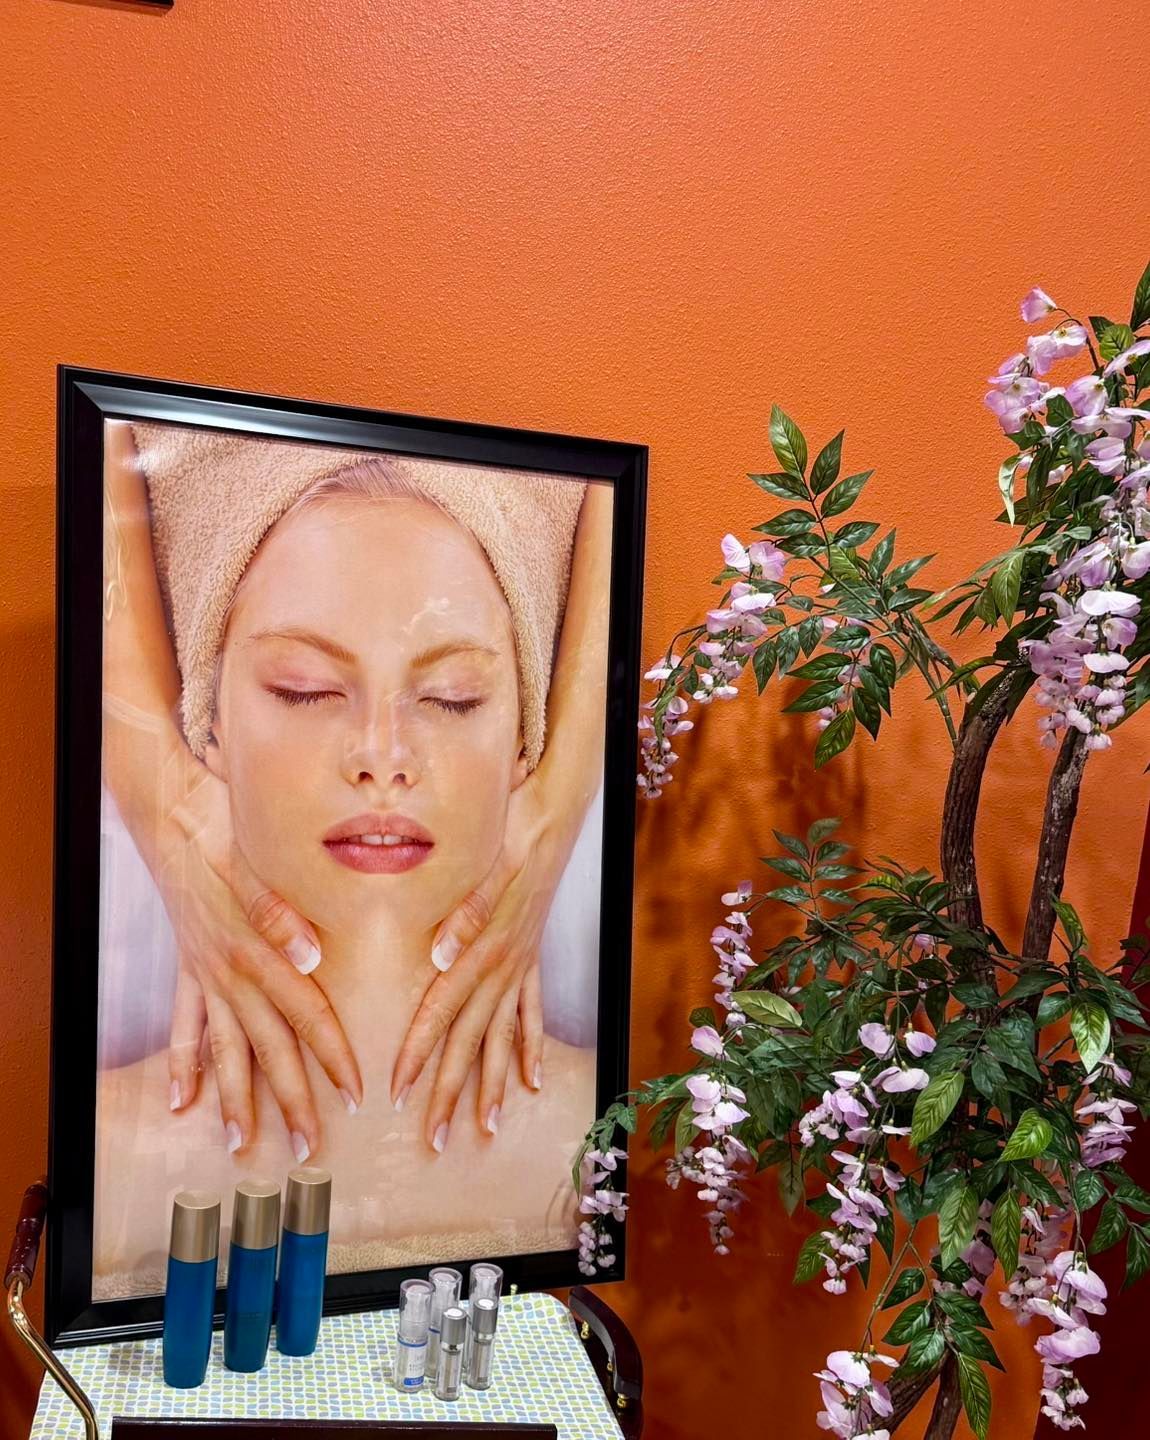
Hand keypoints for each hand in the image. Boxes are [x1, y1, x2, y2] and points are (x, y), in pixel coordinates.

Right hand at [158, 759, 362, 1157]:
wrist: (170, 814)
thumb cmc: (225, 832)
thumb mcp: (256, 864)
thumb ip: (282, 914)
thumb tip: (311, 957)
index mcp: (260, 951)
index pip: (306, 1016)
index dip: (332, 1058)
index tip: (355, 1097)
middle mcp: (231, 972)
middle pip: (268, 1048)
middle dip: (290, 1102)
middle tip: (309, 1150)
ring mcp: (205, 974)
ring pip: (224, 1049)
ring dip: (234, 1098)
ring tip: (240, 1145)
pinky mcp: (187, 965)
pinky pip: (185, 1023)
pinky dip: (181, 1063)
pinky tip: (177, 1100)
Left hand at [390, 771, 569, 1149]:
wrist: (558, 810)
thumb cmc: (515, 828)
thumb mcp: (488, 862)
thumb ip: (464, 912)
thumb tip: (440, 957)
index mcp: (483, 943)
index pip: (442, 1009)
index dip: (419, 1053)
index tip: (396, 1092)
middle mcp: (504, 961)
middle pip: (472, 1039)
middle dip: (451, 1092)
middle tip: (434, 1140)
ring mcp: (521, 961)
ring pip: (503, 1036)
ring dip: (493, 1084)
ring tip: (485, 1127)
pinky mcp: (531, 952)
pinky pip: (530, 1012)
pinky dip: (529, 1047)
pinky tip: (530, 1080)